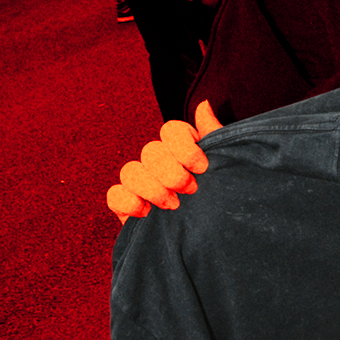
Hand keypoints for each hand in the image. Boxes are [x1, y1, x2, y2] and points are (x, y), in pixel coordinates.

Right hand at [106, 101, 222, 223]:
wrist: (212, 234)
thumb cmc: (220, 194)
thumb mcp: (225, 164)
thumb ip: (214, 135)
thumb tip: (203, 105)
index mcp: (181, 146)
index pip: (171, 130)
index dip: (185, 147)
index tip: (204, 167)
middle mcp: (158, 160)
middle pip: (151, 150)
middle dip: (172, 173)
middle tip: (192, 190)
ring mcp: (140, 182)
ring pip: (129, 171)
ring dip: (152, 189)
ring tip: (175, 206)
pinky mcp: (126, 205)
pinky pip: (114, 196)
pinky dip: (128, 203)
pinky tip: (147, 213)